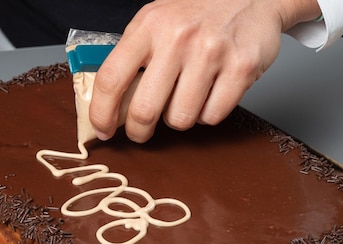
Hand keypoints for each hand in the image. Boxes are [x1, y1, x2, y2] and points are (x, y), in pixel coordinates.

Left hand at [90, 0, 319, 142]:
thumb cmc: (198, 13)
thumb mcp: (156, 21)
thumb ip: (134, 57)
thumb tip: (112, 103)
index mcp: (149, 26)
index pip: (111, 78)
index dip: (101, 113)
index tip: (102, 128)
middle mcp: (178, 38)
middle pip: (144, 110)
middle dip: (139, 131)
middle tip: (141, 131)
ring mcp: (211, 53)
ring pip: (180, 119)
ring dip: (179, 117)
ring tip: (186, 97)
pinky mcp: (241, 68)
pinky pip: (212, 116)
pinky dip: (209, 113)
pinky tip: (211, 93)